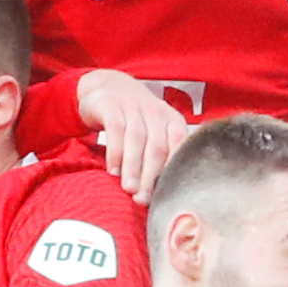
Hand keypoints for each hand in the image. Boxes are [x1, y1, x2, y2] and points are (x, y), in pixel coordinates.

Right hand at [73, 70, 192, 205]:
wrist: (109, 87)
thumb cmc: (137, 120)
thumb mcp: (154, 133)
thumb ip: (161, 158)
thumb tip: (165, 196)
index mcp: (173, 121)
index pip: (178, 147)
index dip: (172, 173)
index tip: (166, 196)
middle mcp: (156, 112)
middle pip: (157, 147)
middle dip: (151, 176)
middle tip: (143, 199)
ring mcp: (134, 107)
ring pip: (137, 139)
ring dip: (133, 167)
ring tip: (129, 189)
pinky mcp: (111, 105)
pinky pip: (115, 130)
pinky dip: (115, 152)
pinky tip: (113, 170)